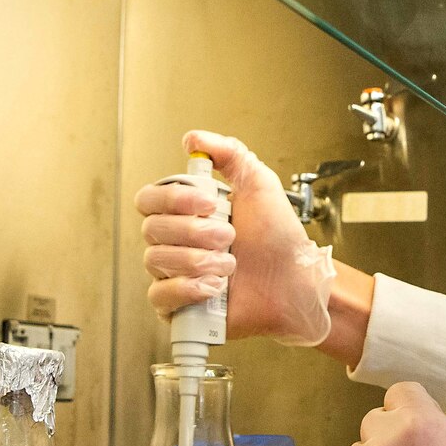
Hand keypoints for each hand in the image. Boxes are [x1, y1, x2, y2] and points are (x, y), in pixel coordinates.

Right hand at [137, 131, 333, 345]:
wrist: (295, 279)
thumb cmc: (278, 236)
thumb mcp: (258, 182)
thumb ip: (228, 153)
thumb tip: (192, 139)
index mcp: (186, 212)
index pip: (149, 199)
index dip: (173, 199)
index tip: (209, 201)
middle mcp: (176, 241)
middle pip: (152, 230)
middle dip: (195, 232)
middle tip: (229, 236)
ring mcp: (175, 273)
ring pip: (155, 261)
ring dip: (198, 260)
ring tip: (230, 263)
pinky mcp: (180, 306)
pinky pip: (158, 297)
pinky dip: (187, 289)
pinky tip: (215, 286)